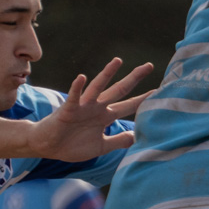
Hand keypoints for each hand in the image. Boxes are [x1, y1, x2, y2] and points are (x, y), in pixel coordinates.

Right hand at [28, 58, 153, 161]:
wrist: (49, 147)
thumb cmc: (73, 145)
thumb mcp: (102, 147)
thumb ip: (119, 141)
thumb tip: (136, 137)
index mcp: (105, 116)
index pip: (129, 105)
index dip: (144, 99)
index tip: (159, 91)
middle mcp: (97, 107)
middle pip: (120, 90)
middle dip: (134, 79)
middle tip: (149, 66)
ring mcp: (83, 107)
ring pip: (98, 87)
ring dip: (107, 74)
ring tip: (117, 61)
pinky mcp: (68, 110)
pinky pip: (73, 97)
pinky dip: (77, 87)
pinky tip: (82, 77)